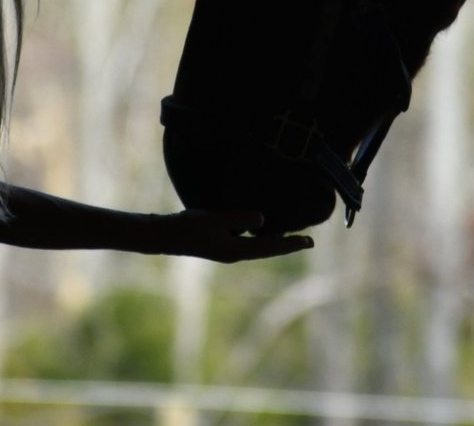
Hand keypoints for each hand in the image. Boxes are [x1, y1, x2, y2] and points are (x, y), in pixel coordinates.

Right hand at [146, 209, 312, 260]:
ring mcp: (227, 251)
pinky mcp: (221, 246)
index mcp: (235, 251)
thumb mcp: (213, 219)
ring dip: (276, 242)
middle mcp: (234, 254)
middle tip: (309, 241)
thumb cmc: (187, 227)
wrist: (164, 236)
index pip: (269, 247)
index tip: (309, 241)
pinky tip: (263, 231)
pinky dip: (262, 239)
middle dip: (288, 244)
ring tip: (292, 237)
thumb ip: (238, 218)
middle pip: (268, 250)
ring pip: (259, 248)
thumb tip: (262, 219)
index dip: (290, 244)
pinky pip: (249, 244)